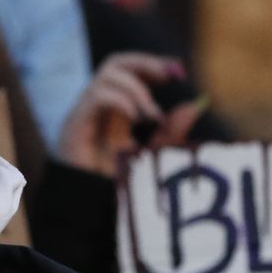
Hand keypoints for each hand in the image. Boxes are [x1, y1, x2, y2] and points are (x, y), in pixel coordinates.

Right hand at [56, 53, 205, 177]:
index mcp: (114, 111)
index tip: (179, 71)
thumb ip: (170, 131)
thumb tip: (197, 104)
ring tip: (152, 114)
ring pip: (107, 75)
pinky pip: (97, 96)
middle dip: (146, 63)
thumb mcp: (152, 154)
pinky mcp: (75, 125)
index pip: (130, 71)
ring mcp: (84, 113)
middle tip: (171, 75)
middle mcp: (97, 107)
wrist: (87, 210)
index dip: (153, 64)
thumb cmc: (115, 186)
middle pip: (116, 62)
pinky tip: (137, 119)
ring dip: (137, 88)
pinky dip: (122, 100)